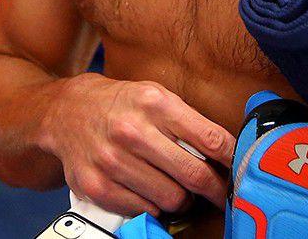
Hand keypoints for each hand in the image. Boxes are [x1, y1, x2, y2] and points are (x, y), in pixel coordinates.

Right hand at [36, 74, 233, 217]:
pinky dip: (152, 205)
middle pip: (194, 176)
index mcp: (153, 103)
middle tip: (218, 191)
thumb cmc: (120, 104)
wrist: (66, 113)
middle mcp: (132, 131)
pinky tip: (147, 188)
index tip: (241, 170)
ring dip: (180, 198)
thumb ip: (190, 121)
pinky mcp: (98, 187)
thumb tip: (228, 153)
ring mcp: (112, 161)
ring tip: (173, 185)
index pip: (210, 139)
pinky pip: (145, 210)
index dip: (233, 160)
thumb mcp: (155, 96)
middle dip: (213, 189)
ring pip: (172, 199)